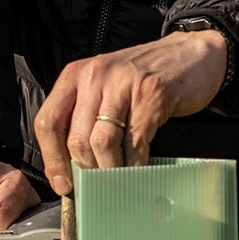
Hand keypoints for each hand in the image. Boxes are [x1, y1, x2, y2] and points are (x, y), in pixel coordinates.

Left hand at [35, 28, 230, 194]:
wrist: (191, 55)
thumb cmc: (142, 79)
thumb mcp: (104, 88)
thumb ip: (83, 118)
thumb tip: (69, 169)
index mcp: (74, 75)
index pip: (47, 122)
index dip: (52, 159)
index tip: (63, 184)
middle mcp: (94, 75)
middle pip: (76, 138)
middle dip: (86, 170)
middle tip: (98, 184)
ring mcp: (123, 83)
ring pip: (102, 143)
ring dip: (109, 170)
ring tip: (117, 179)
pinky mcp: (151, 95)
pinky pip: (134, 142)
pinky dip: (134, 164)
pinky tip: (138, 169)